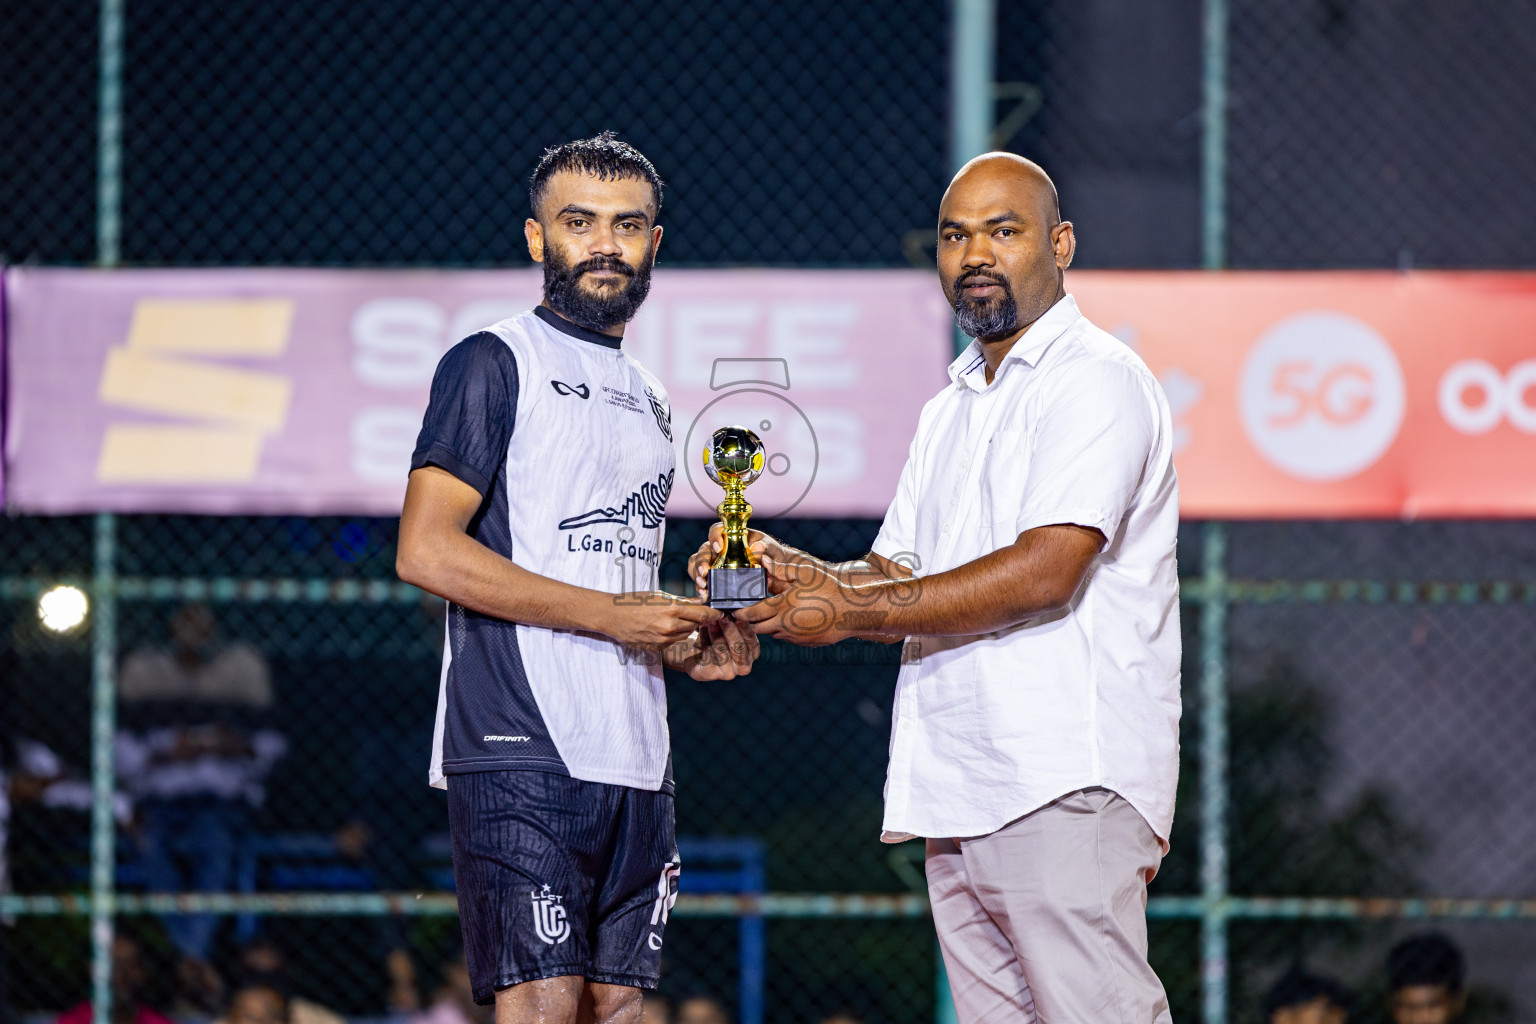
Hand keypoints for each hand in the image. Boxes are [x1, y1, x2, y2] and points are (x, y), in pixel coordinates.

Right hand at [605, 593, 721, 646]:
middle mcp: (669, 626)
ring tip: (678, 618)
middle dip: (701, 619)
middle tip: (703, 613)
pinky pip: (674, 641)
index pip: (702, 614)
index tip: (720, 612)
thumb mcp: (658, 595)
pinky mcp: (657, 648)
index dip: (713, 613)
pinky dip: (675, 634)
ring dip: (688, 627)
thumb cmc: (633, 602)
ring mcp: (663, 639)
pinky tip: (665, 627)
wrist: (611, 617)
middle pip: (696, 625)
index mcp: (671, 609)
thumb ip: (681, 600)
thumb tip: (700, 600)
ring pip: (686, 634)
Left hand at [664, 616, 760, 679]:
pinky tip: (700, 631)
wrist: (692, 649)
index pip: (751, 638)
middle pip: (739, 647)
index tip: (736, 614)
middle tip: (723, 617)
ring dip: (717, 635)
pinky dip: (705, 641)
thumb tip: (731, 608)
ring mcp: (728, 673)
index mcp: (752, 652)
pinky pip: (708, 657)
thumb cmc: (712, 635)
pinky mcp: (710, 674)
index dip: (744, 626)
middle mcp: (744, 666)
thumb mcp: (725, 626)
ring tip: (711, 622)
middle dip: (731, 630)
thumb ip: (732, 620)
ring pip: (724, 652)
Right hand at [688, 524, 794, 599]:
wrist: (776, 572)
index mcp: (730, 536)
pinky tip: (705, 594)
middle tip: (705, 572)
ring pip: (696, 565)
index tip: (719, 547)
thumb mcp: (771, 548)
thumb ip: (765, 546)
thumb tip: (757, 547)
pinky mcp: (715, 578)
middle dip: (701, 561)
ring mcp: (714, 564)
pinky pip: (702, 581)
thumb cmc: (771, 554)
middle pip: (703, 550)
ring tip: (703, 585)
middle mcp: (719, 549)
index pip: (716, 531)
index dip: (714, 537)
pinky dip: (701, 587)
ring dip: (696, 574)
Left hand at [732, 554, 859, 645]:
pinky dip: (786, 630)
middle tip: (749, 611)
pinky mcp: (806, 643)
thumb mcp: (804, 573)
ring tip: (772, 612)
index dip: (740, 613)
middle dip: (752, 621)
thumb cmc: (829, 587)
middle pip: (758, 628)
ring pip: (773, 634)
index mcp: (782, 608)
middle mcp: (786, 626)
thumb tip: (761, 560)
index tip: (734, 609)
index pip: (751, 614)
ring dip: (769, 625)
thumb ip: (780, 569)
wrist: (854, 609)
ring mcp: (796, 637)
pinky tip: (793, 618)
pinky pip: (789, 638)